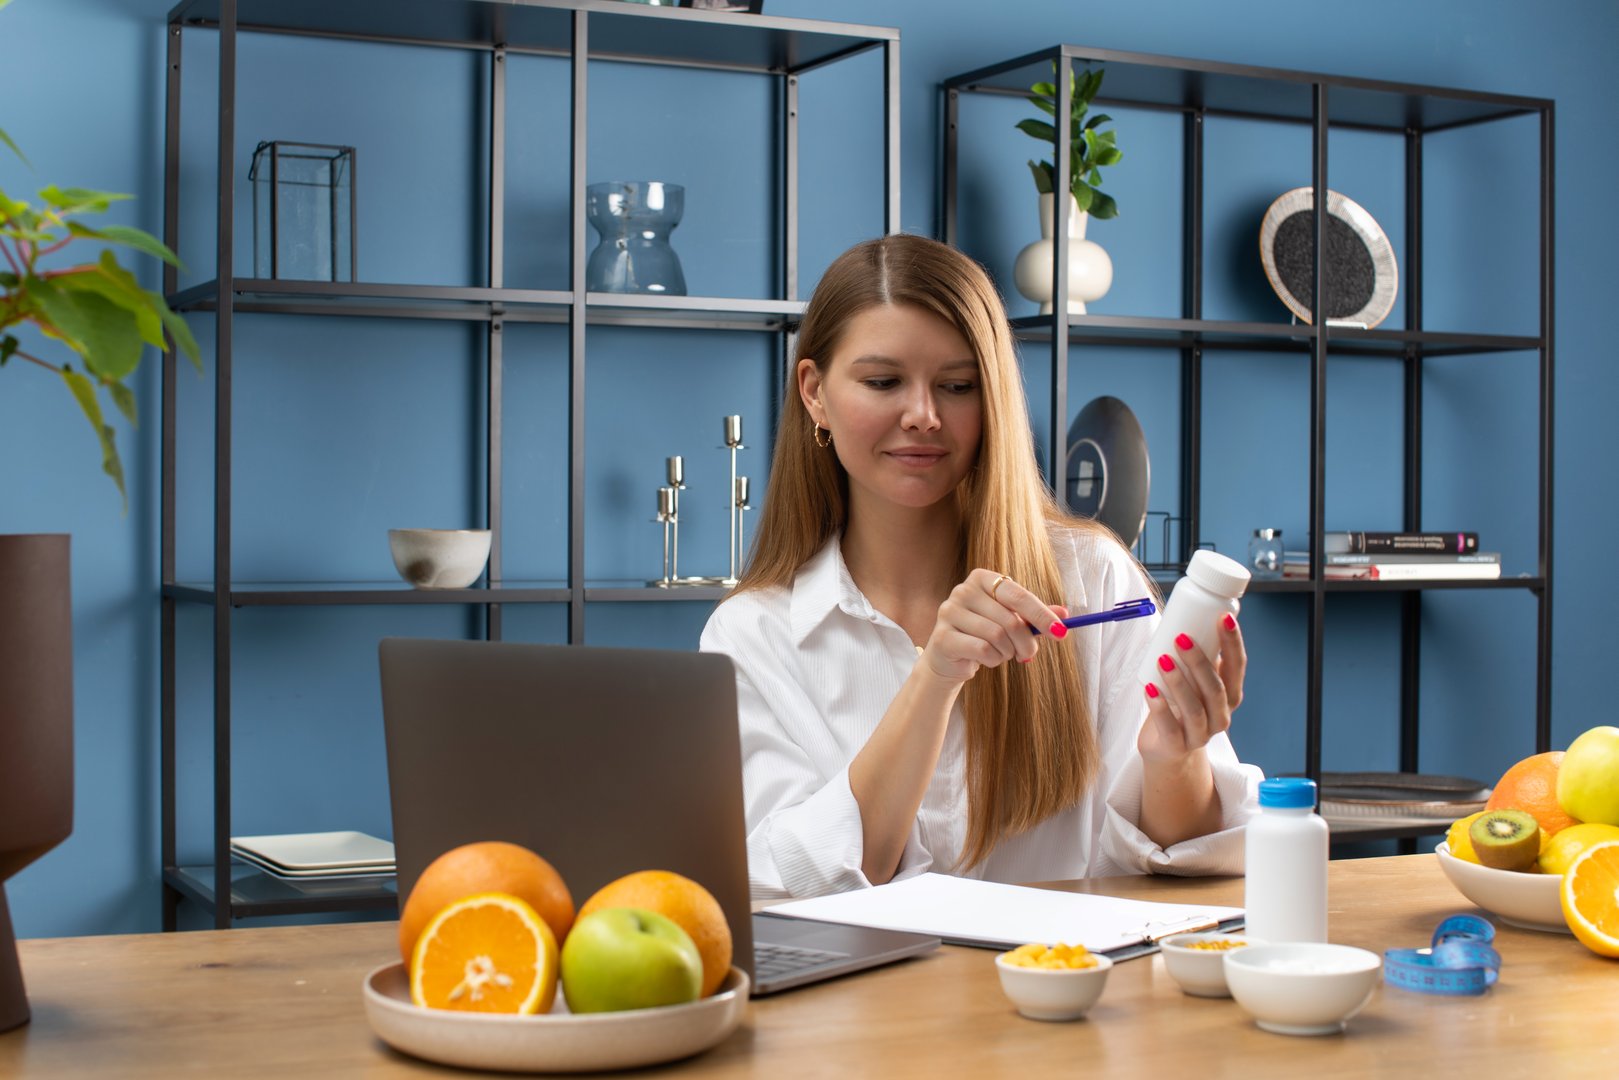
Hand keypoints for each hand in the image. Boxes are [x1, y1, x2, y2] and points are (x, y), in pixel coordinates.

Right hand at [921, 568, 1067, 683]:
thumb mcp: (1011, 621)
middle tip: (1029, 654)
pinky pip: (982, 650)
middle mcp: (963, 590)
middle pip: (1009, 619)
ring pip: (996, 636)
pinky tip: (988, 659)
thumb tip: (1065, 614)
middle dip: (1026, 642)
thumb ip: (1034, 617)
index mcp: (981, 579)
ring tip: (1003, 654)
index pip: (1018, 595)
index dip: (1042, 615)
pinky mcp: (942, 637)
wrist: (949, 657)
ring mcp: (949, 612)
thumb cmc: (984, 634)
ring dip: (1008, 652)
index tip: (1061, 632)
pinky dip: (993, 659)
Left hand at [1137, 614, 1246, 764]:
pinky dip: (1160, 707)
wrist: (1168, 749)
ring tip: (1163, 660)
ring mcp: (1200, 734)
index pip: (1237, 667)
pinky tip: (1150, 690)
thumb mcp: (1195, 681)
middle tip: (1181, 638)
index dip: (1233, 643)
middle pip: (1216, 689)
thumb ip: (1197, 656)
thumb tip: (1189, 611)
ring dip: (1179, 682)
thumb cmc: (1181, 705)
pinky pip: (1170, 728)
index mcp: (1230, 695)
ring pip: (1195, 709)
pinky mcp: (1177, 746)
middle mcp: (1220, 716)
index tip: (1223, 617)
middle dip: (1200, 662)